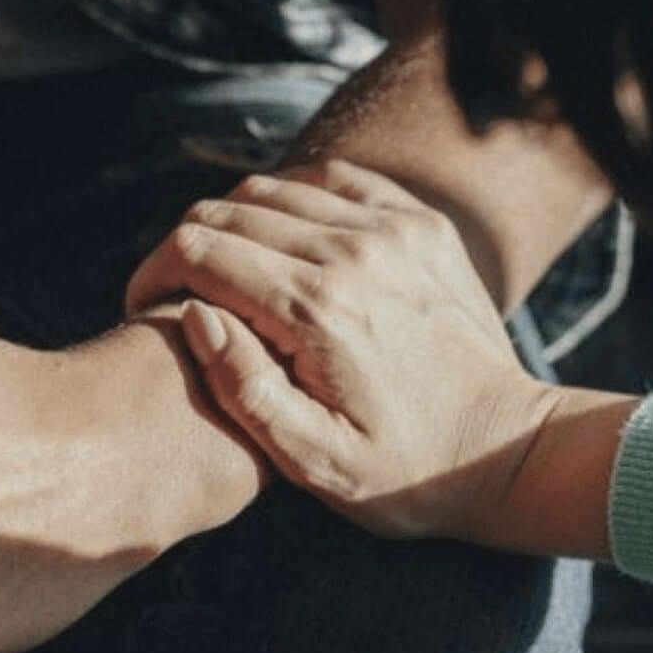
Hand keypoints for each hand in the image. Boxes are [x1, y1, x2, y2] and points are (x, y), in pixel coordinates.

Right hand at [125, 161, 559, 539]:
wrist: (508, 450)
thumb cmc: (403, 473)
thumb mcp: (311, 460)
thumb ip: (243, 388)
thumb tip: (195, 316)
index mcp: (316, 309)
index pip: (199, 251)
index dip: (153, 273)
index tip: (144, 308)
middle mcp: (353, 252)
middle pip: (228, 211)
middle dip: (184, 248)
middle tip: (175, 294)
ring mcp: (392, 228)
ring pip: (274, 189)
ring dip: (233, 224)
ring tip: (225, 274)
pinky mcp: (420, 223)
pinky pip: (333, 180)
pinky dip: (292, 199)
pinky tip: (282, 243)